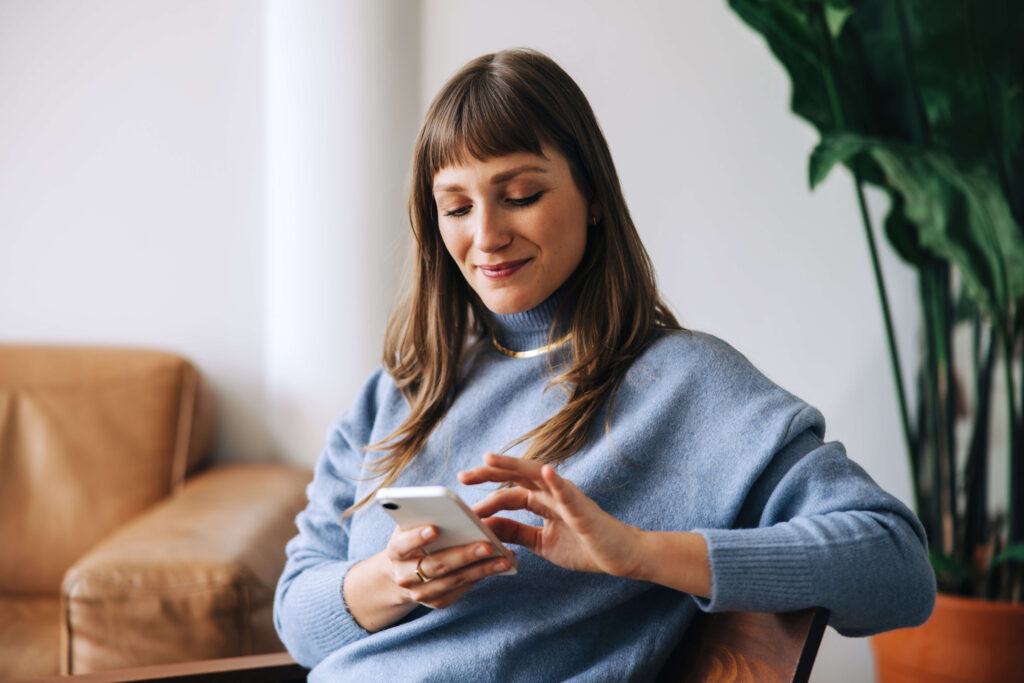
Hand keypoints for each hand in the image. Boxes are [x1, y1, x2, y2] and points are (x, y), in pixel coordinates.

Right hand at [381, 522, 512, 609]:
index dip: (417, 537)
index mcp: (396, 550)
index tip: (434, 528)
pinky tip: (498, 566)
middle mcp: (404, 575)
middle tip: (486, 545)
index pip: (403, 544)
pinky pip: (461, 590)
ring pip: (453, 580)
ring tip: (503, 558)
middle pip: (436, 565)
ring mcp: (420, 592)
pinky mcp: (438, 602)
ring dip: (481, 569)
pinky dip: (481, 577)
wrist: (406, 569)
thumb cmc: (415, 537)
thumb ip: (426, 515)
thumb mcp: (413, 524)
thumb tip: (455, 508)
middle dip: (463, 555)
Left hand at [458, 453, 646, 578]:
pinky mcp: (583, 509)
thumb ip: (516, 532)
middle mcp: (552, 492)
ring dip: (514, 466)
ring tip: (490, 459)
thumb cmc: (585, 546)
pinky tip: (546, 471)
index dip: (486, 494)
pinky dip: (557, 481)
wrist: (620, 557)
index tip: (461, 497)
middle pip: (516, 476)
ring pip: (537, 475)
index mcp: (542, 501)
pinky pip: (569, 493)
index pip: (508, 491)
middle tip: (463, 475)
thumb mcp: (542, 542)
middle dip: (489, 473)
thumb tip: (487, 527)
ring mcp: (568, 497)